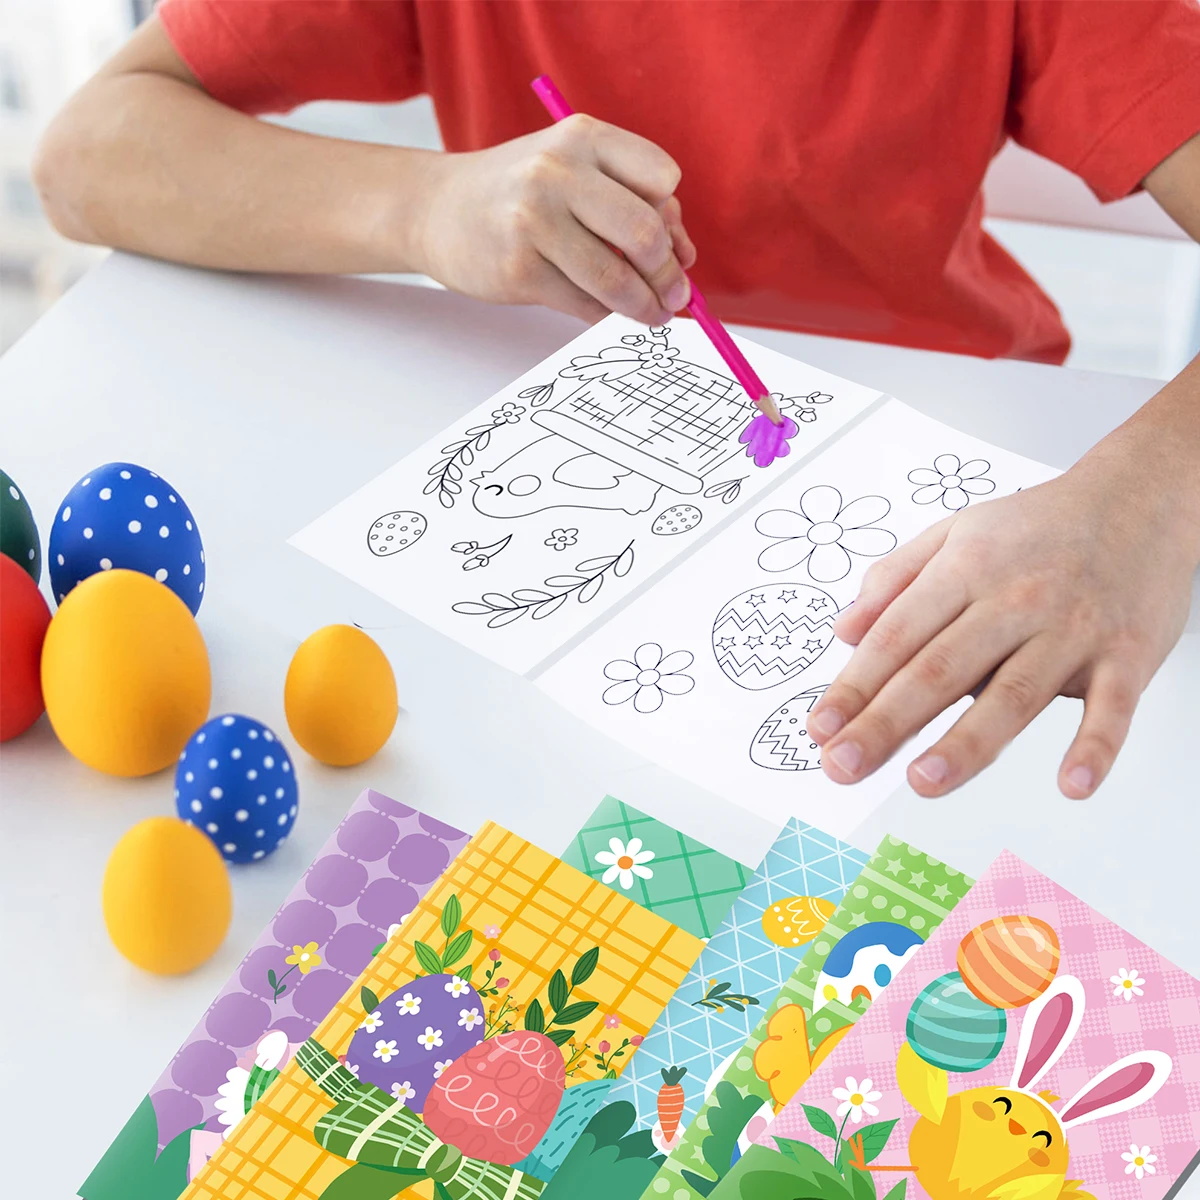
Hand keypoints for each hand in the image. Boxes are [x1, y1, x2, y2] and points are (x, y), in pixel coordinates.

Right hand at [412, 114, 695, 324]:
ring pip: (616, 278)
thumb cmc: (518, 193)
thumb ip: (629, 202)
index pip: (663, 178)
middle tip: (676, 295)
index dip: (673, 217)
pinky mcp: (518, 270)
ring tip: (655, 315)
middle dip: (668, 274)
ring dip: (645, 306)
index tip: (671, 244)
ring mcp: (534, 222)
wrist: (435, 209)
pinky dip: (605, 316)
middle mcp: (557, 173)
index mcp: (582, 137)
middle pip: (646, 232)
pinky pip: (585, 305)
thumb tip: (686, 258)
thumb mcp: (572, 172)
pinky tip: (606, 312)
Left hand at [806, 454, 1196, 798]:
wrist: (1143, 497)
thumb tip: (843, 631)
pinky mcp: (1128, 655)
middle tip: (845, 765)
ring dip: (968, 742)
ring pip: (1013, 694)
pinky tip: (1071, 783)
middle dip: (886, 722)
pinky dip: (1096, 747)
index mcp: (967, 569)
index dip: (855, 685)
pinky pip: (1113, 707)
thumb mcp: (955, 531)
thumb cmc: (1041, 524)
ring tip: (923, 780)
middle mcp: (1015, 600)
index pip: (897, 636)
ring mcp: (1073, 630)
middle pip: (941, 670)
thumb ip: (894, 579)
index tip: (822, 727)